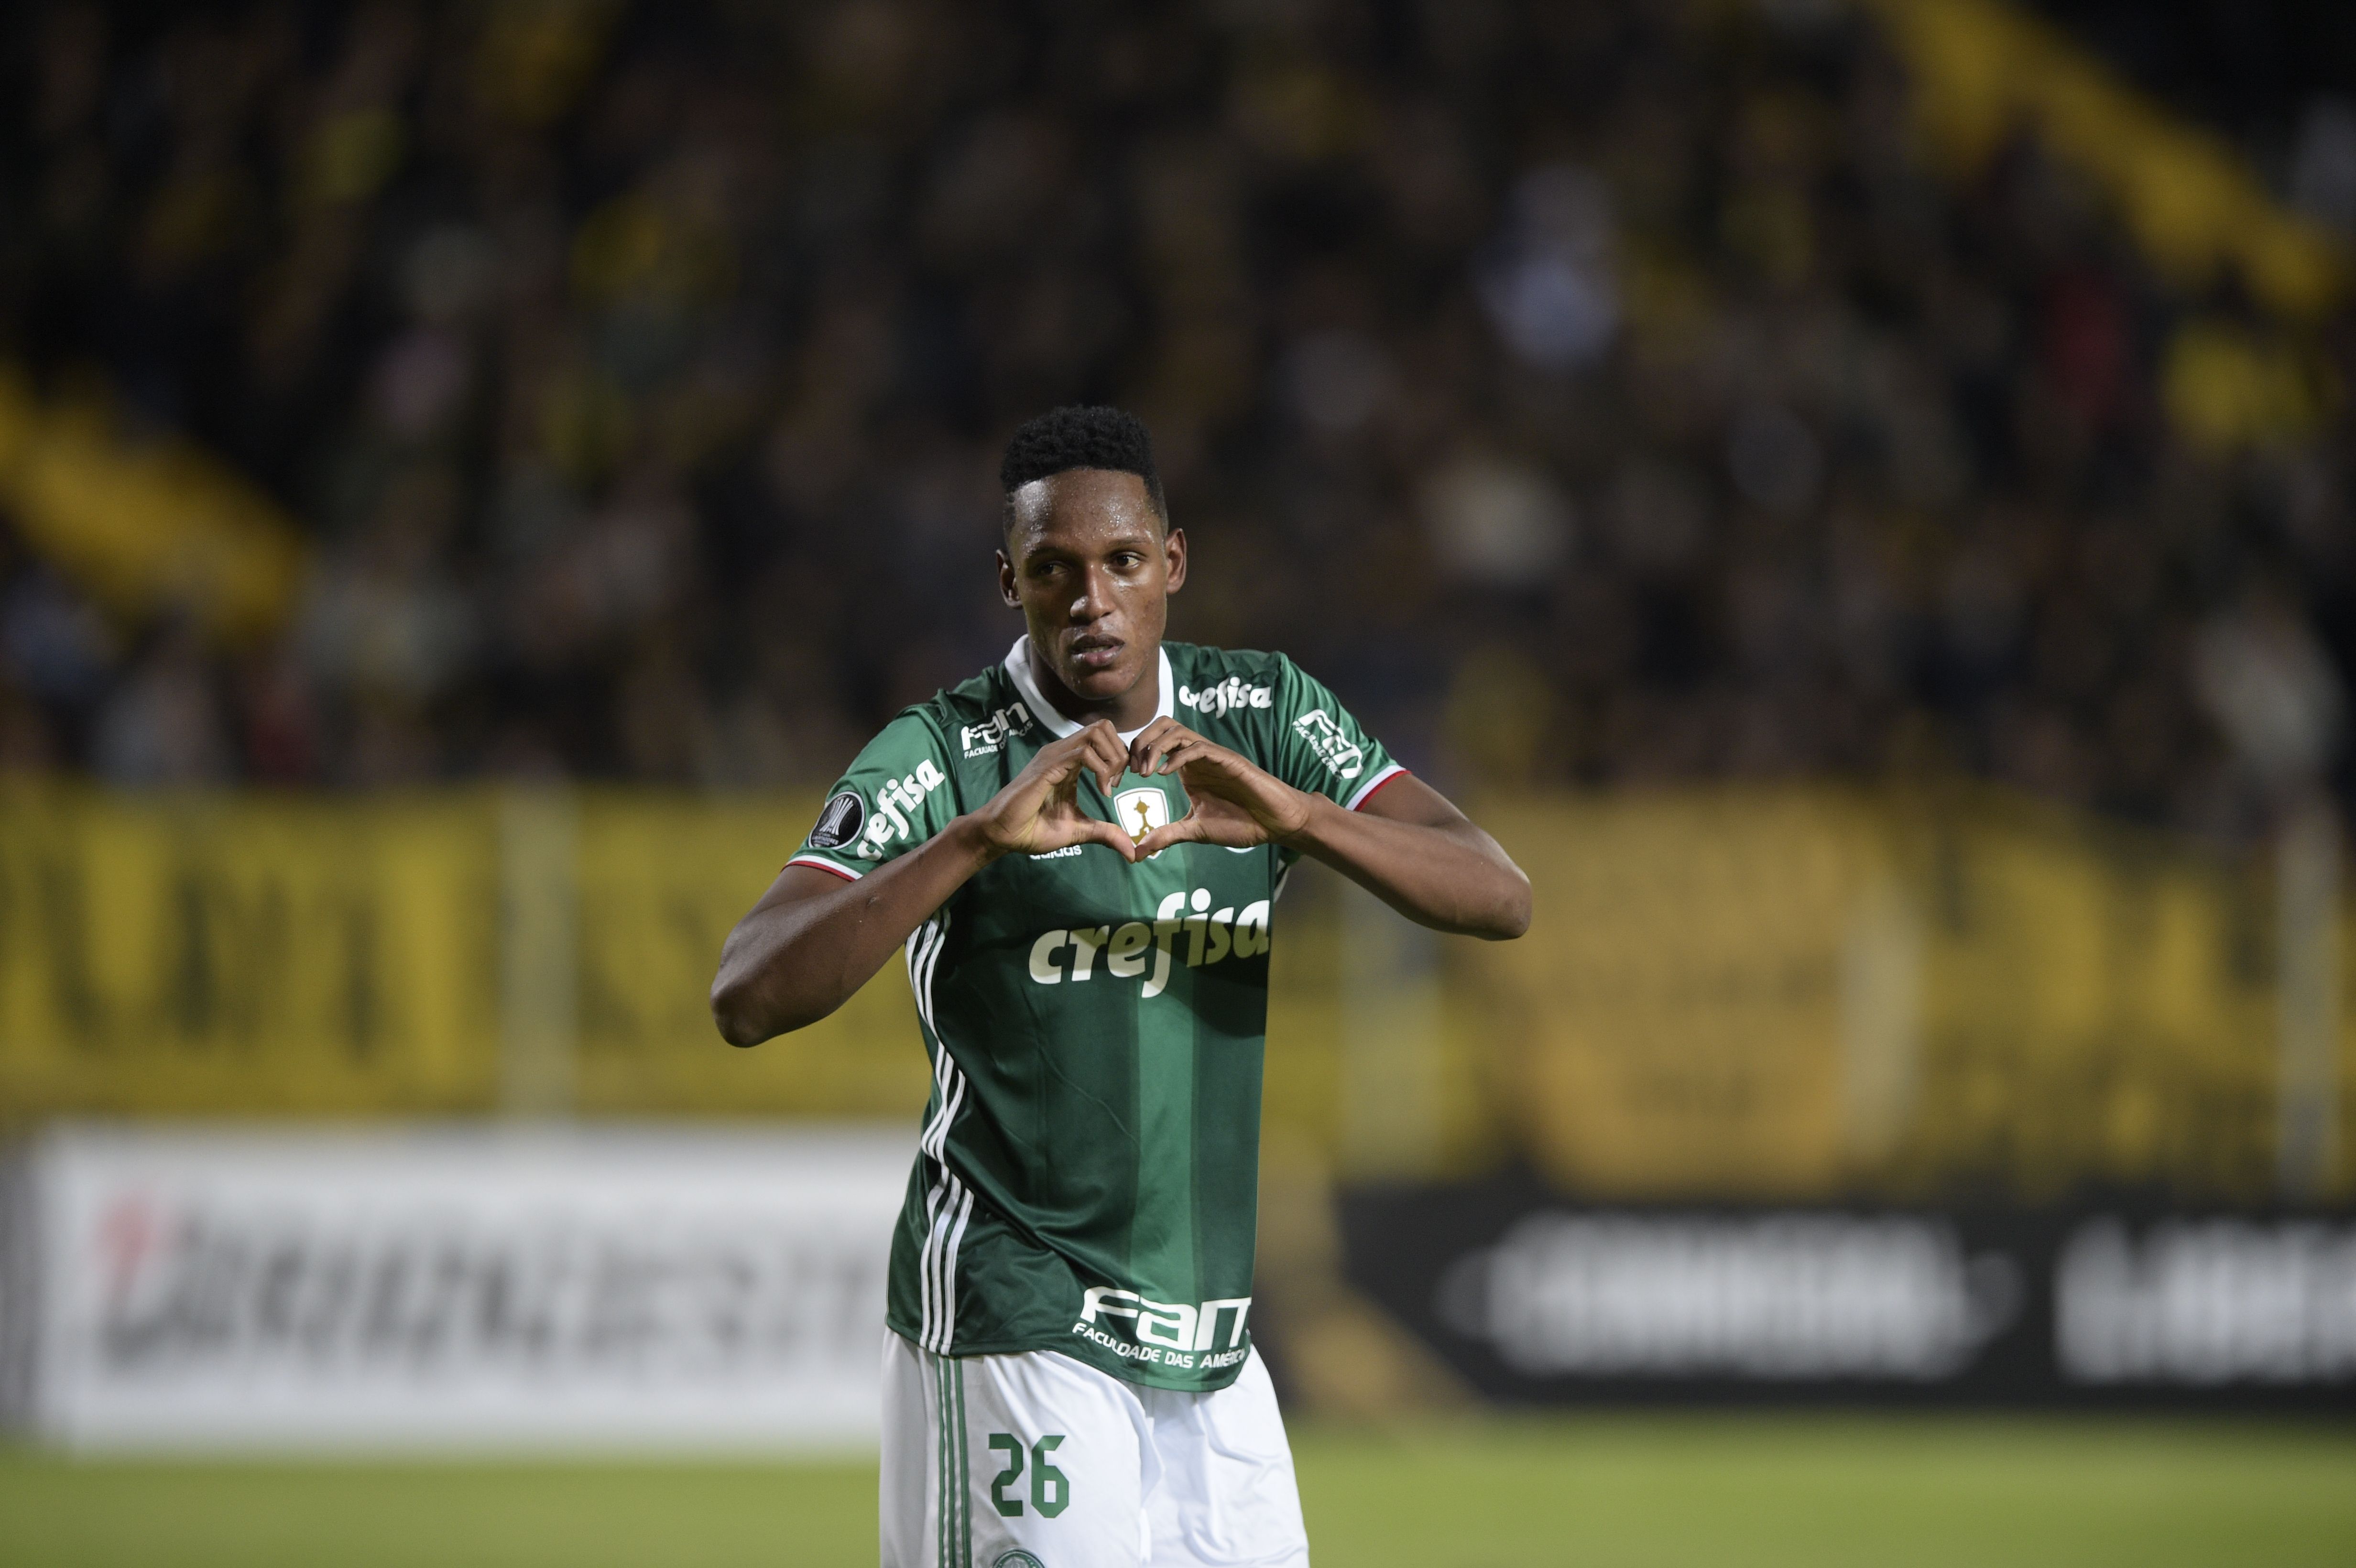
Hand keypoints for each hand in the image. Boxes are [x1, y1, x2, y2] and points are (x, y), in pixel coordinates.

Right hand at [966, 722, 1139, 861]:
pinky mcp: (1048, 768)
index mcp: (1069, 761)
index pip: (1104, 736)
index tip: (1120, 784)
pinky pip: (1083, 753)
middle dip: (1121, 752)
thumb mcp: (1079, 831)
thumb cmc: (1033, 829)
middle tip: (1118, 782)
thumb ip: (1105, 834)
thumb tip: (1132, 852)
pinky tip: (1102, 791)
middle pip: (1104, 726)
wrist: (1002, 835)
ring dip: (1113, 757)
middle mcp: (1062, 752)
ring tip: (1110, 785)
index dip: (1121, 756)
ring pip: (1096, 732)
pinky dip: (1101, 769)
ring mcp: (1054, 756)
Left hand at [1124, 717, 1315, 855]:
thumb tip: (1137, 852)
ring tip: (1145, 772)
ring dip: (1154, 746)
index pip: (1153, 745)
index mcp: (1186, 768)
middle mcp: (1196, 756)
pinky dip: (1177, 756)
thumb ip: (1166, 835)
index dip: (1132, 756)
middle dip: (1139, 743)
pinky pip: (1198, 747)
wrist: (1275, 823)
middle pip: (1160, 726)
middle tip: (1129, 771)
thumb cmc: (1241, 823)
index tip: (1119, 779)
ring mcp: (1212, 755)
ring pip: (1176, 730)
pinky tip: (1165, 774)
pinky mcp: (1227, 759)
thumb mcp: (1195, 830)